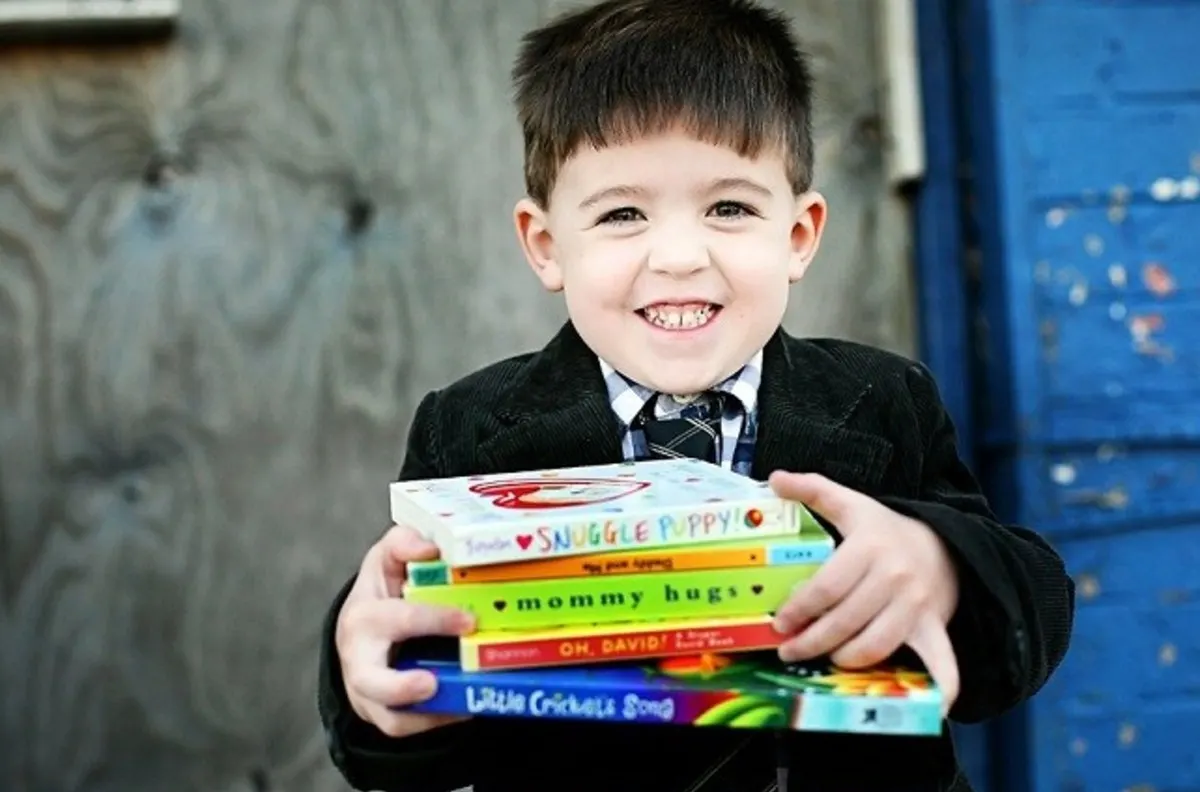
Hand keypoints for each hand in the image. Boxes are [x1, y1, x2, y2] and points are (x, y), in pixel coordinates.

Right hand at [335, 525, 475, 736]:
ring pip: (386, 715)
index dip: (433, 620)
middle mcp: (360, 656)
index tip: (468, 620)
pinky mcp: (380, 712)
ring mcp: (368, 689)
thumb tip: (430, 548)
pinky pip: (404, 728)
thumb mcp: (387, 559)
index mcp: (366, 615)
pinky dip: (435, 723)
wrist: (361, 630)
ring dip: (422, 716)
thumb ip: (404, 543)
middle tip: (435, 682)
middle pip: (370, 679)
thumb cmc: (383, 591)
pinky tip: (466, 709)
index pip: (398, 618)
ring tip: (460, 705)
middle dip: (401, 686)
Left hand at [769, 471, 960, 712]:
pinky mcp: (934, 628)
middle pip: (845, 621)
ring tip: (821, 659)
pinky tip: (928, 706)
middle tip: (789, 650)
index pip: (827, 587)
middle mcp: (894, 579)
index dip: (799, 609)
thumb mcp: (852, 504)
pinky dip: (940, 687)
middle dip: (811, 641)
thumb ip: (813, 489)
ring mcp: (916, 606)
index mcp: (869, 548)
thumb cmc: (886, 530)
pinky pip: (941, 662)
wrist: (945, 546)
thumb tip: (775, 479)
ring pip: (875, 645)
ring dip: (843, 659)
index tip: (779, 623)